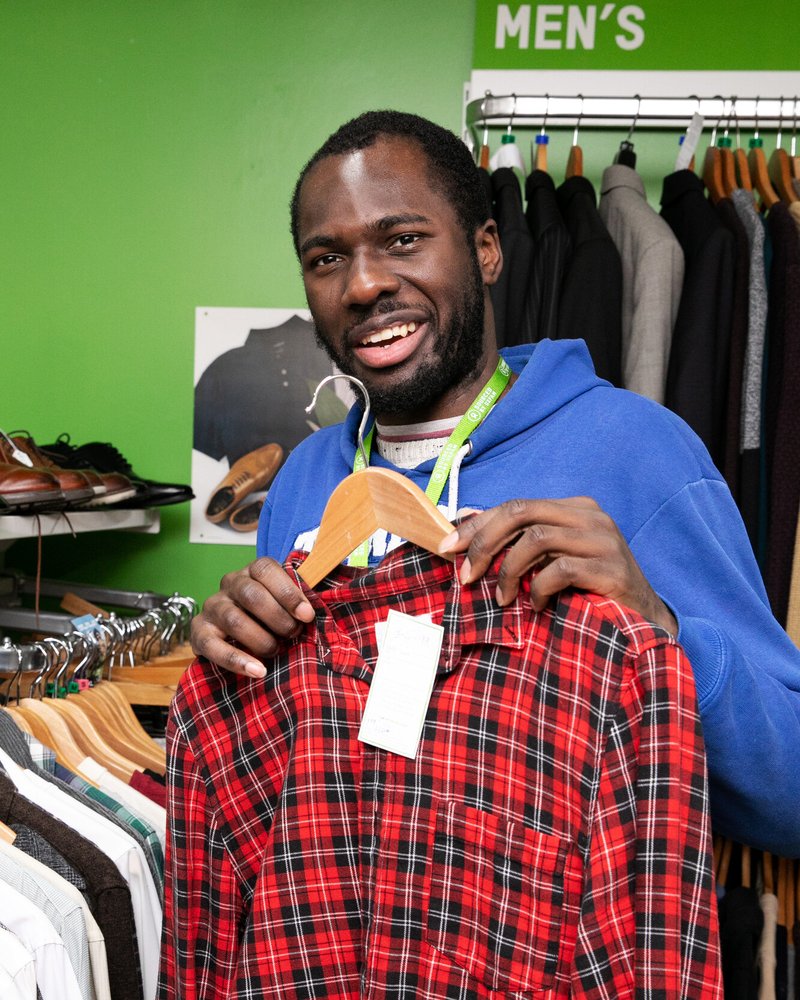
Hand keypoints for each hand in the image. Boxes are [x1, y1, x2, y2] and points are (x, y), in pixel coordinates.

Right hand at [190, 557, 315, 677]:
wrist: (236, 637)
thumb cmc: (270, 617)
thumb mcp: (285, 604)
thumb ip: (299, 603)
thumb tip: (314, 613)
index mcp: (252, 572)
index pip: (265, 570)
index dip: (288, 592)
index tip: (307, 615)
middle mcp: (229, 584)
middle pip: (250, 594)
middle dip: (277, 617)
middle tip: (293, 634)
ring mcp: (213, 607)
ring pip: (234, 620)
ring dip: (261, 639)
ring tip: (276, 651)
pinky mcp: (199, 632)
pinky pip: (213, 646)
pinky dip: (237, 660)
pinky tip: (258, 671)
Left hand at [439, 497, 676, 635]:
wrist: (643, 621)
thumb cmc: (589, 590)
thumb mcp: (552, 560)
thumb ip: (520, 541)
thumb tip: (467, 522)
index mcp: (573, 508)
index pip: (515, 505)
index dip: (477, 525)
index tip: (447, 547)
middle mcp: (590, 516)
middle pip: (521, 512)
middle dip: (484, 542)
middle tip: (465, 575)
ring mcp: (604, 539)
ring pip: (536, 538)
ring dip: (508, 571)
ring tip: (502, 599)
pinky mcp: (611, 568)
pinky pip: (560, 569)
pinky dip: (538, 589)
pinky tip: (536, 605)